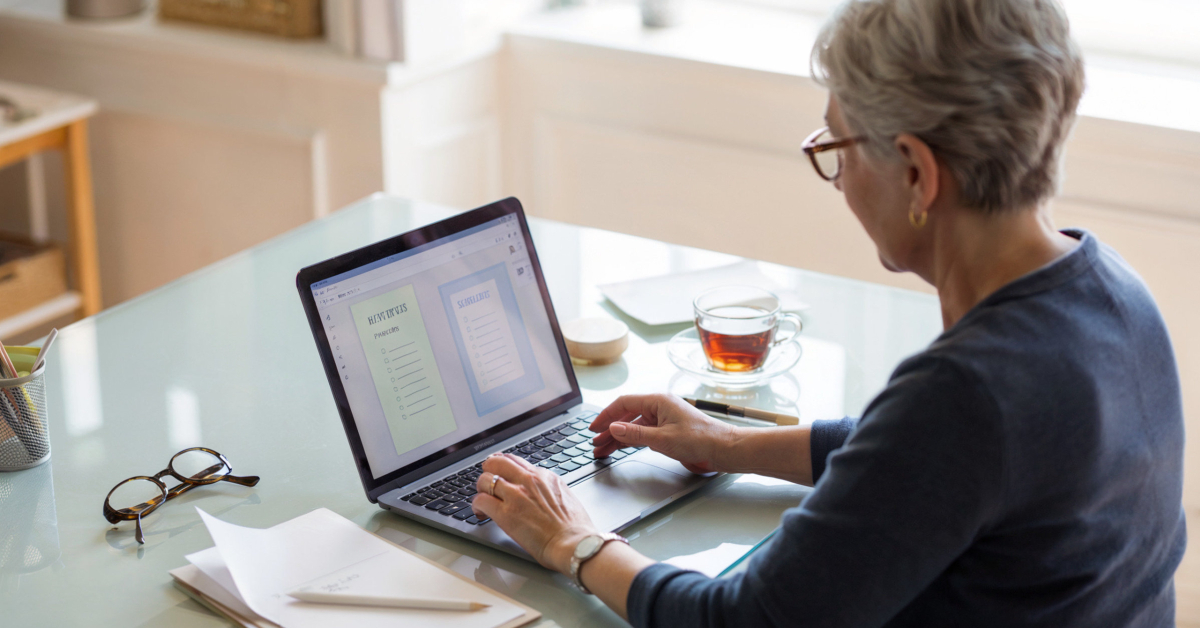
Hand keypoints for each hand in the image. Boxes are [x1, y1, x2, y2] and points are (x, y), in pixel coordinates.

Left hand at [472, 453, 598, 572]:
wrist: (574, 544)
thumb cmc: (574, 529)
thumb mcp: (566, 497)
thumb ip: (550, 490)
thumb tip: (543, 494)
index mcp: (544, 477)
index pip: (516, 461)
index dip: (504, 467)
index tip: (500, 473)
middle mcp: (529, 481)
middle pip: (497, 462)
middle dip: (488, 470)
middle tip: (486, 482)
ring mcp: (516, 495)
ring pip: (485, 479)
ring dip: (481, 490)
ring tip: (483, 500)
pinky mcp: (505, 513)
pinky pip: (481, 501)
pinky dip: (477, 506)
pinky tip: (480, 513)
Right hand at [590, 394, 736, 473]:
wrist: (722, 450)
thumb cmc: (700, 439)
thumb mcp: (662, 438)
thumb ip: (635, 434)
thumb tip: (613, 428)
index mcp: (658, 401)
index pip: (624, 404)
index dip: (606, 416)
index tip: (594, 428)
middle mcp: (659, 408)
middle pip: (627, 416)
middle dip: (609, 430)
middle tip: (595, 443)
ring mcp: (663, 420)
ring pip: (634, 427)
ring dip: (618, 438)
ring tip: (603, 450)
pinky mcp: (668, 432)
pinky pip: (643, 434)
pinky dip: (631, 441)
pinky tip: (622, 448)